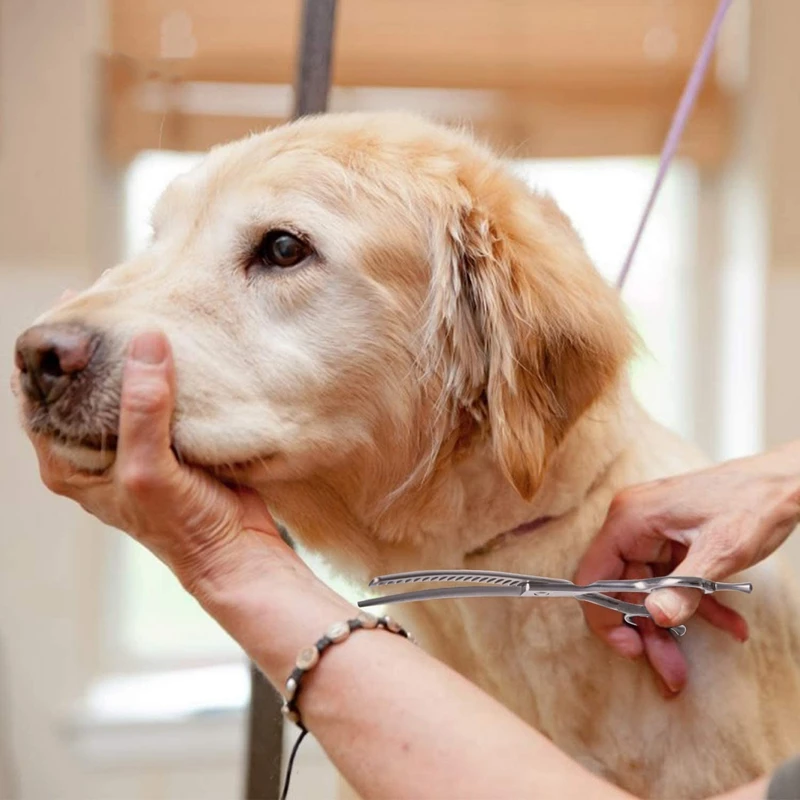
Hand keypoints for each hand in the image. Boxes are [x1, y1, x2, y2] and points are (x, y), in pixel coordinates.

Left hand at [26, 329, 302, 599]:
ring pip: (116, 387)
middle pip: (76, 386)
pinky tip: (171, 343)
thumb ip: (143, 410)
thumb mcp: (149, 471)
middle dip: (88, 345)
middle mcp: (92, 452)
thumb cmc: (184, 525)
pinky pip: (153, 394)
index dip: (45, 353)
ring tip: (138, 309)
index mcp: (67, 464)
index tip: (70, 306)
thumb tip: (146, 344)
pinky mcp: (165, 439)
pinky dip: (157, 369)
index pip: (38, 397)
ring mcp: (130, 444)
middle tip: (108, 294)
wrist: (235, 550)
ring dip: (125, 354)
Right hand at [575, 451, 799, 694]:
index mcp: (630, 520)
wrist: (785, 482)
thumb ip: (685, 587)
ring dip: (673, 626)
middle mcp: (633, 524)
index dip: (606, 617)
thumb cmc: (753, 502)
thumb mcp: (721, 550)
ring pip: (648, 591)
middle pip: (623, 590)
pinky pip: (672, 580)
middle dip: (648, 633)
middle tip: (670, 672)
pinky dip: (696, 605)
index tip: (633, 648)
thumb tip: (654, 617)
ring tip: (690, 665)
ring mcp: (652, 532)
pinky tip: (728, 626)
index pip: (595, 576)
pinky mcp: (672, 540)